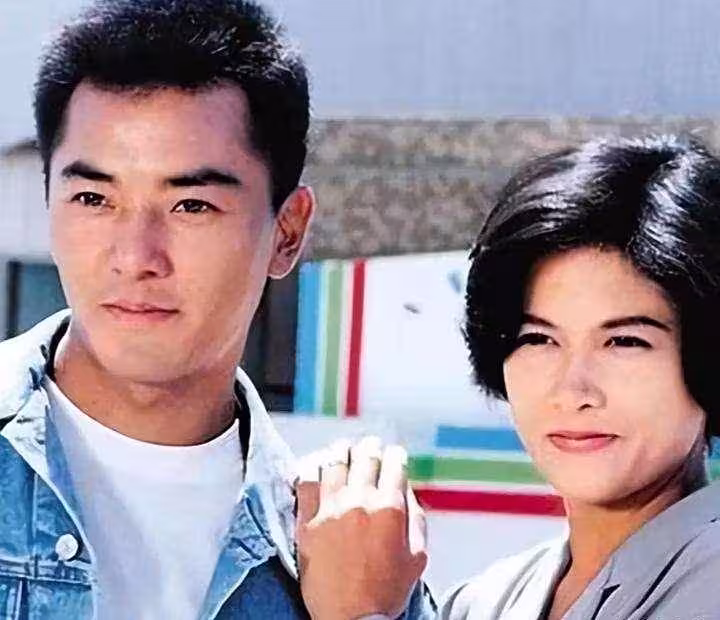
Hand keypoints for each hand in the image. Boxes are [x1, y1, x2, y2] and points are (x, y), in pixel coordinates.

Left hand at [295, 436, 427, 619]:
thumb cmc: (387, 591)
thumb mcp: (417, 556)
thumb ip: (415, 517)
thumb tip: (406, 489)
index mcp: (390, 508)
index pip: (393, 463)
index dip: (395, 454)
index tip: (393, 453)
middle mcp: (360, 502)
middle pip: (364, 456)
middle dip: (370, 446)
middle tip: (369, 445)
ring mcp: (330, 510)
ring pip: (333, 462)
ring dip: (341, 451)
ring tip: (342, 449)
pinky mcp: (306, 523)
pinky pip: (305, 482)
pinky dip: (312, 468)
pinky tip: (316, 466)